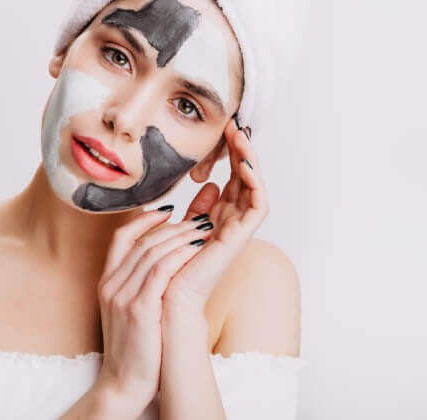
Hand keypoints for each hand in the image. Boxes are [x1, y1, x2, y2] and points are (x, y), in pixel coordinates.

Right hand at [94, 206, 215, 412]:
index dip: (143, 219)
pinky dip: (179, 255)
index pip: (121, 237)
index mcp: (107, 282)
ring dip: (181, 236)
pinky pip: (160, 272)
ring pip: (151, 251)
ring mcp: (122, 296)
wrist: (125, 384)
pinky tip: (196, 249)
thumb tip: (168, 259)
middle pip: (141, 241)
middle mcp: (111, 285)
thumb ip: (142, 283)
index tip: (167, 210)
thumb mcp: (132, 309)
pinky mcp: (138, 309)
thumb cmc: (136, 348)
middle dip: (173, 225)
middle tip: (199, 218)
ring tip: (204, 229)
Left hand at [163, 117, 267, 315]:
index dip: (231, 155)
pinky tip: (244, 164)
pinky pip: (259, 205)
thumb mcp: (181, 226)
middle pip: (246, 178)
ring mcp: (239, 229)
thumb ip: (196, 207)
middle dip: (242, 151)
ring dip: (250, 160)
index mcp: (219, 219)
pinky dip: (256, 183)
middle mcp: (233, 222)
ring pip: (255, 187)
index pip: (233, 179)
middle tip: (235, 126)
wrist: (166, 299)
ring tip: (240, 137)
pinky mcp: (241, 237)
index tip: (223, 132)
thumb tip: (208, 184)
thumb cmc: (167, 268)